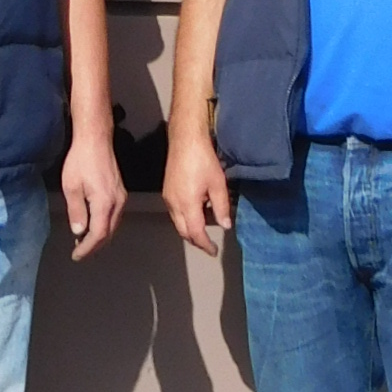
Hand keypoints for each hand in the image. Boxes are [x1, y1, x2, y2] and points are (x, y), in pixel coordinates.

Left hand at [58, 131, 126, 259]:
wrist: (96, 140)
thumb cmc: (81, 160)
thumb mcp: (71, 187)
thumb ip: (76, 211)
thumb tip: (79, 232)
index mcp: (105, 203)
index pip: (98, 234)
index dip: (88, 248)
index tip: (76, 255)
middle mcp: (117, 203)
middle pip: (109, 233)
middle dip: (94, 246)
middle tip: (79, 252)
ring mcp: (121, 197)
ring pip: (113, 226)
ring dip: (100, 236)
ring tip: (84, 242)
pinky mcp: (121, 192)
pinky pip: (114, 216)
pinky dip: (105, 226)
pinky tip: (94, 225)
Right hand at [162, 124, 233, 256]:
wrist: (185, 140)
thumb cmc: (203, 160)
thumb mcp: (218, 184)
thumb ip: (221, 207)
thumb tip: (225, 225)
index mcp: (187, 204)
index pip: (196, 233)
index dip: (205, 244)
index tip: (214, 251)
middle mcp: (174, 204)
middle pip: (183, 232)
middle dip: (196, 240)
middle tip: (209, 244)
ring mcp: (168, 198)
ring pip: (178, 223)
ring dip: (190, 229)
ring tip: (206, 227)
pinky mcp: (167, 191)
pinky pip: (175, 213)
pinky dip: (185, 218)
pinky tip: (197, 211)